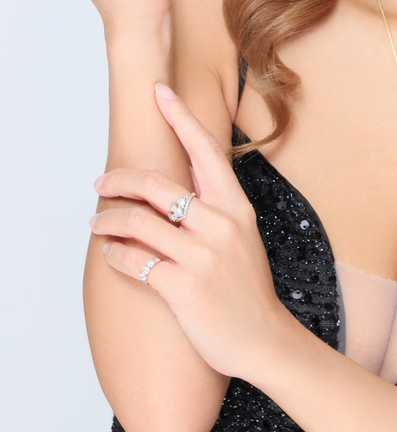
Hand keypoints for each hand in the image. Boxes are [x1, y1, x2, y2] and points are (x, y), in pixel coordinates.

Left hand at [91, 85, 282, 381]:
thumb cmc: (247, 289)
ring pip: (137, 222)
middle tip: (100, 183)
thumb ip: (214, 208)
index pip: (205, 150)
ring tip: (97, 224)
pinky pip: (133, 261)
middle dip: (119, 180)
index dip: (180, 116)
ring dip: (107, 220)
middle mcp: (220, 225)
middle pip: (156, 185)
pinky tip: (112, 255)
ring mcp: (202, 257)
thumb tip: (179, 182)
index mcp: (236, 207)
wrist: (265, 340)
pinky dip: (115, 255)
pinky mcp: (183, 288)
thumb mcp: (241, 237)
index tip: (159, 91)